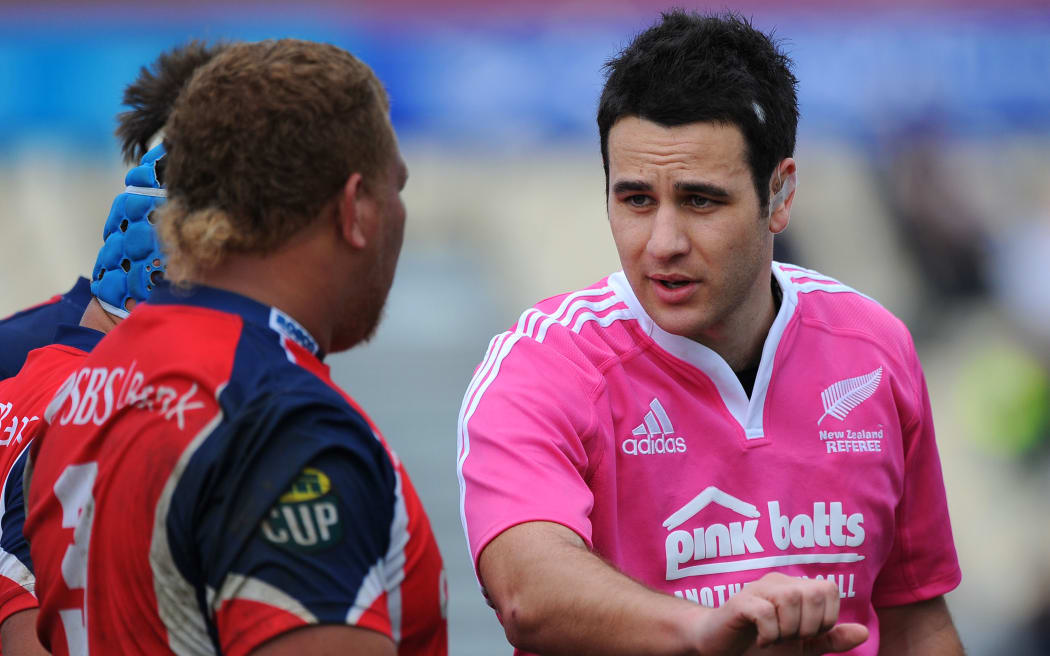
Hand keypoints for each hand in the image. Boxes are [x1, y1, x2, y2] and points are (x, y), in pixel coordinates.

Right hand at [690, 573, 868, 655]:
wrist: (722, 648)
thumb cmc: (761, 644)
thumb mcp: (802, 645)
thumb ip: (830, 638)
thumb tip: (865, 632)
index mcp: (795, 588)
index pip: (828, 589)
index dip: (826, 618)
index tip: (807, 633)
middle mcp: (777, 582)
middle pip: (811, 591)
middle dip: (808, 624)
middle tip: (791, 637)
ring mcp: (757, 590)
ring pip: (791, 598)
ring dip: (787, 629)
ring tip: (775, 638)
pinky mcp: (739, 603)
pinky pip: (765, 612)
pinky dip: (770, 633)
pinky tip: (762, 640)